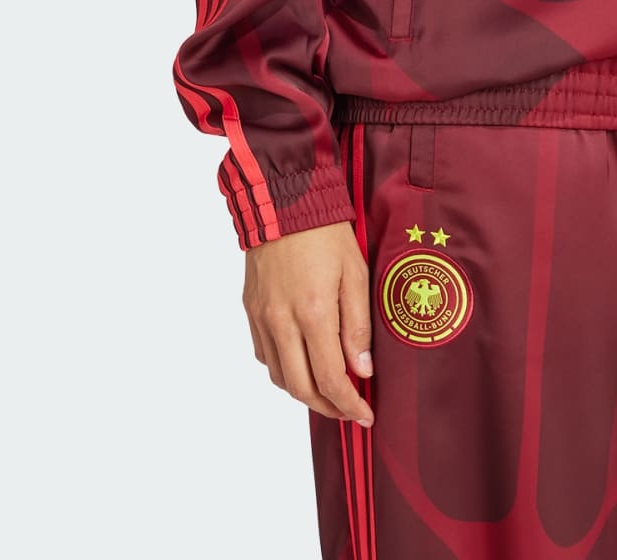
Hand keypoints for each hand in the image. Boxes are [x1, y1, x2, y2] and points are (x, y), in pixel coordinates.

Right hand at [243, 220, 376, 424]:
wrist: (284, 200)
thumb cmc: (326, 232)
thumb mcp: (355, 273)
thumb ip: (357, 325)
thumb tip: (362, 370)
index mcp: (313, 312)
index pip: (330, 378)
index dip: (349, 405)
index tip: (365, 416)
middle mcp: (282, 321)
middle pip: (301, 388)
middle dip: (328, 408)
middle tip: (349, 410)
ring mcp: (262, 317)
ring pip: (279, 377)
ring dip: (304, 392)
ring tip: (328, 391)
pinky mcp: (251, 309)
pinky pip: (265, 355)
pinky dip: (284, 369)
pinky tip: (302, 362)